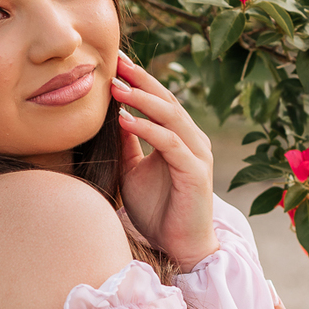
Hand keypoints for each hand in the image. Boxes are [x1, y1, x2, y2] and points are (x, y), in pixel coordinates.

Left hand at [110, 49, 218, 270]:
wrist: (179, 246)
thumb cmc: (157, 210)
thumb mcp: (133, 170)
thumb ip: (127, 144)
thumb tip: (111, 115)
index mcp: (179, 137)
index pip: (158, 100)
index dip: (138, 79)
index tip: (113, 62)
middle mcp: (192, 140)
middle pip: (166, 100)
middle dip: (140, 79)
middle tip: (115, 61)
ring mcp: (197, 154)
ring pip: (170, 116)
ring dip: (142, 100)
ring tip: (116, 87)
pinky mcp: (195, 172)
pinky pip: (170, 143)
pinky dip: (147, 129)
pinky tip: (125, 120)